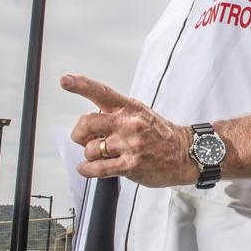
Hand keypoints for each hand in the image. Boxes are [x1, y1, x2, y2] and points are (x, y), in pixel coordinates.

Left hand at [62, 74, 196, 187]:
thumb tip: (89, 125)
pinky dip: (87, 170)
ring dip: (90, 155)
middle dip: (79, 134)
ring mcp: (130, 144)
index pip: (102, 92)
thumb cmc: (160, 134)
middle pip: (86, 122)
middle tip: (85, 139)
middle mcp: (128, 123)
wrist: (184, 153)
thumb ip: (116, 115)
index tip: (65, 80)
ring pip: (90, 149)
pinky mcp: (131, 165)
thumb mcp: (140, 114)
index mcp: (129, 107)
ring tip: (102, 156)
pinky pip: (97, 168)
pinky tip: (88, 168)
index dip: (81, 85)